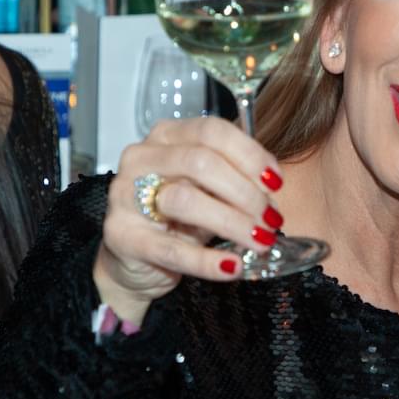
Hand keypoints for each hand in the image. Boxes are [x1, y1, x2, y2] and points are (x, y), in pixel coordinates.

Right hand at [95, 117, 286, 323]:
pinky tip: (232, 266)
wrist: (135, 262)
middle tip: (271, 219)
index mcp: (166, 137)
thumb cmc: (175, 218)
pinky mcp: (123, 237)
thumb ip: (233, 179)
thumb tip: (271, 187)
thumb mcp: (205, 190)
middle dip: (245, 192)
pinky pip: (171, 250)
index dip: (249, 155)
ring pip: (185, 200)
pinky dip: (207, 261)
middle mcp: (141, 158)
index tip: (275, 183)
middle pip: (201, 163)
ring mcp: (125, 196)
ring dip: (232, 222)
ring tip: (259, 240)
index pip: (212, 131)